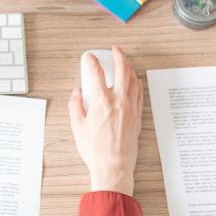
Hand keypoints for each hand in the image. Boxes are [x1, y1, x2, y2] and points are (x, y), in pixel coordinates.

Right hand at [68, 47, 142, 195]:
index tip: (89, 57)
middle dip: (119, 55)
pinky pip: (139, 93)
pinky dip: (137, 83)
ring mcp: (130, 108)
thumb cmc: (95, 149)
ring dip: (129, 67)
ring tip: (125, 62)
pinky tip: (135, 81)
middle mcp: (118, 101)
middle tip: (115, 50)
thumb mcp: (77, 126)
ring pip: (134, 80)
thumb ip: (75, 105)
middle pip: (122, 69)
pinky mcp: (137, 116)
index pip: (96, 73)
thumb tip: (76, 92)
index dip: (92, 61)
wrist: (113, 166)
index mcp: (101, 101)